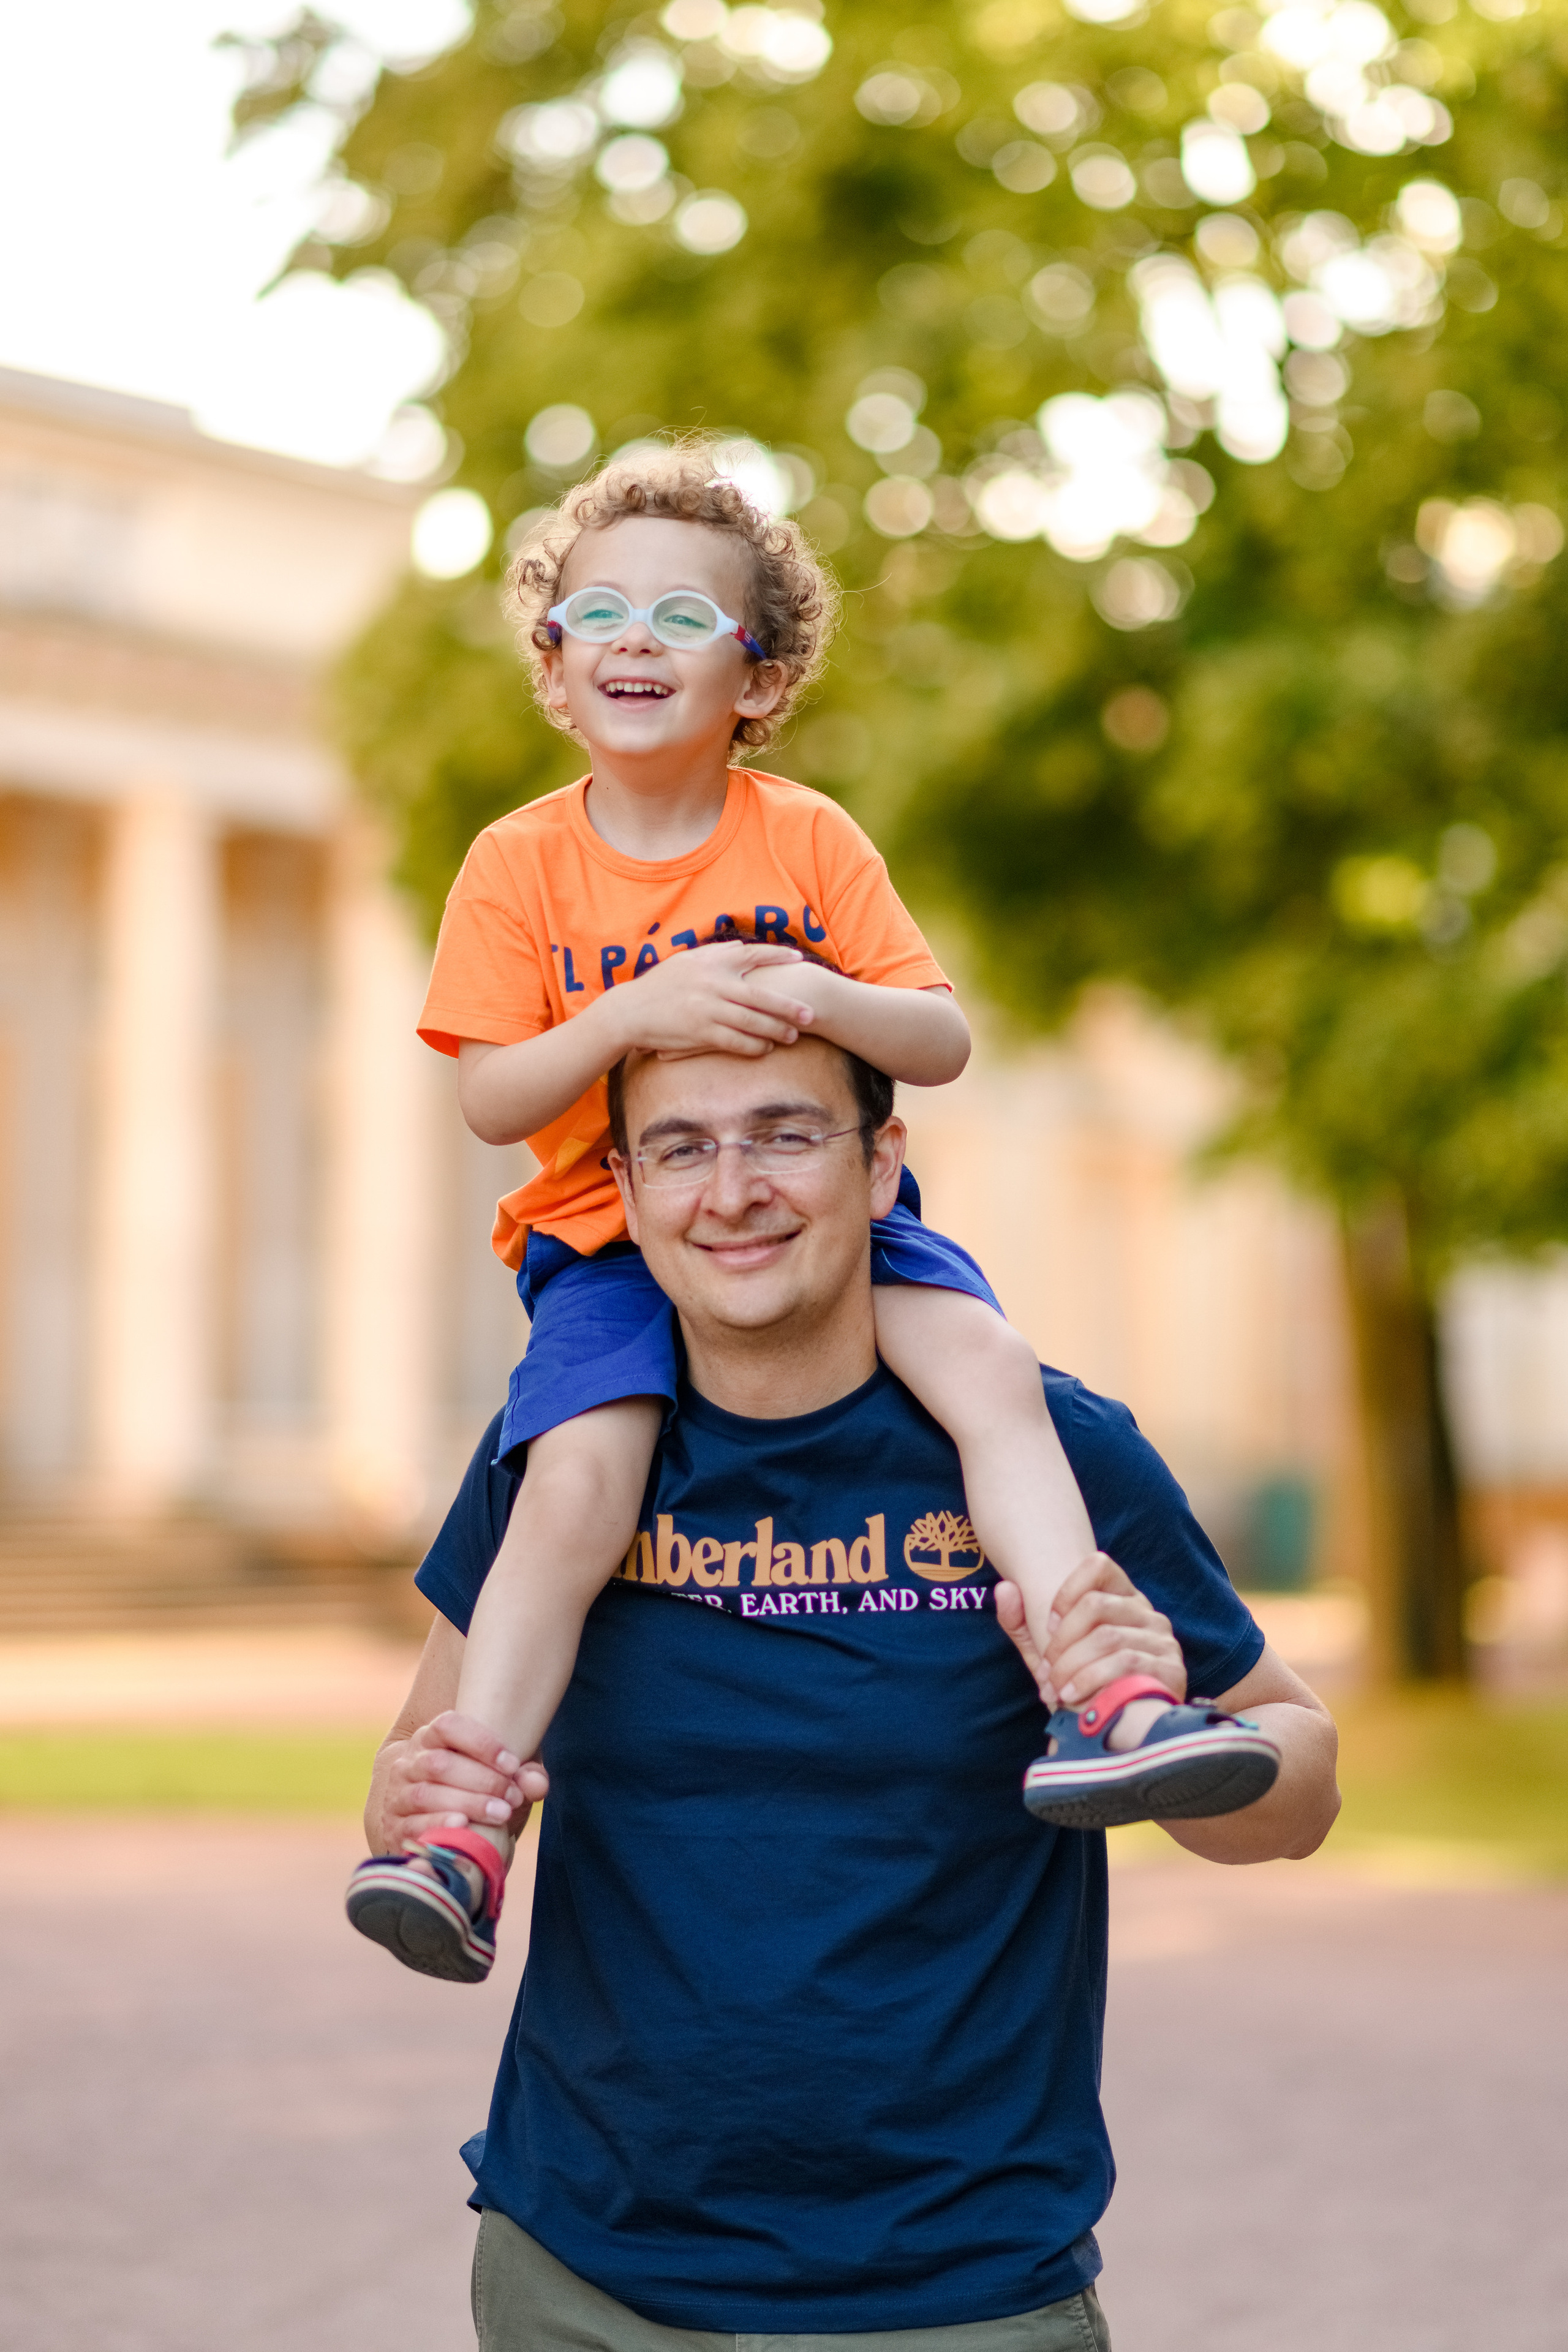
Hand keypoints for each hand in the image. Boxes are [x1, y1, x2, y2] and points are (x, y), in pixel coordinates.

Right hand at [381, 1711, 549, 1849]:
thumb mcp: (508, 1779)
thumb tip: (535, 1783)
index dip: (481, 1742)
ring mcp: (398, 1795)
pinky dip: (438, 1825)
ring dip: (468, 1804)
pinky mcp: (394, 1827)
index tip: (513, 1763)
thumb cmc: (484, 1792)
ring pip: (426, 1794)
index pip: (448, 1725)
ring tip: (502, 1814)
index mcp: (432, 1737)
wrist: (450, 1829)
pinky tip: (463, 1827)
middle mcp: (409, 1762)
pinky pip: (412, 1825)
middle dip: (482, 1780)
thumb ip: (525, 1776)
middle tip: (513, 1796)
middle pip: (439, 1763)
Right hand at [614, 942, 815, 1059]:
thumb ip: (715, 954)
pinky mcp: (701, 1033)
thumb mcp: (685, 960)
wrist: (630, 1011)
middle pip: (761, 995)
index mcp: (710, 962)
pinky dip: (754, 1046)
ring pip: (753, 1021)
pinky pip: (736, 1042)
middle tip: (811, 1013)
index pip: (752, 955)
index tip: (800, 958)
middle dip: (789, 1006)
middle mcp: (713, 984)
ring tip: (794, 1035)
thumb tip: (742, 947)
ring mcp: (708, 1009)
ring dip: (776, 1030)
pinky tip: (766, 1049)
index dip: (778, 956)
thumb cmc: (659, 985)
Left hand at [995, 1553, 1185, 1713]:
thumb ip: (1020, 1622)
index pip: (1099, 1566)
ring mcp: (1162, 1639)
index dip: (1067, 1591)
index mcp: (1122, 1599)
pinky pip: (1126, 1662)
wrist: (1115, 1736)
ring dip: (1071, 1665)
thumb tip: (1004, 1588)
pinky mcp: (1171, 1668)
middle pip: (1096, 1604)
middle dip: (1062, 1641)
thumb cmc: (1080, 1687)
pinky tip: (1075, 1696)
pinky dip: (1091, 1679)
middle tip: (1049, 1669)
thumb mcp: (1044, 1654)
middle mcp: (1147, 1613)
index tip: (1049, 1624)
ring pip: (1107, 1636)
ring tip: (1057, 1689)